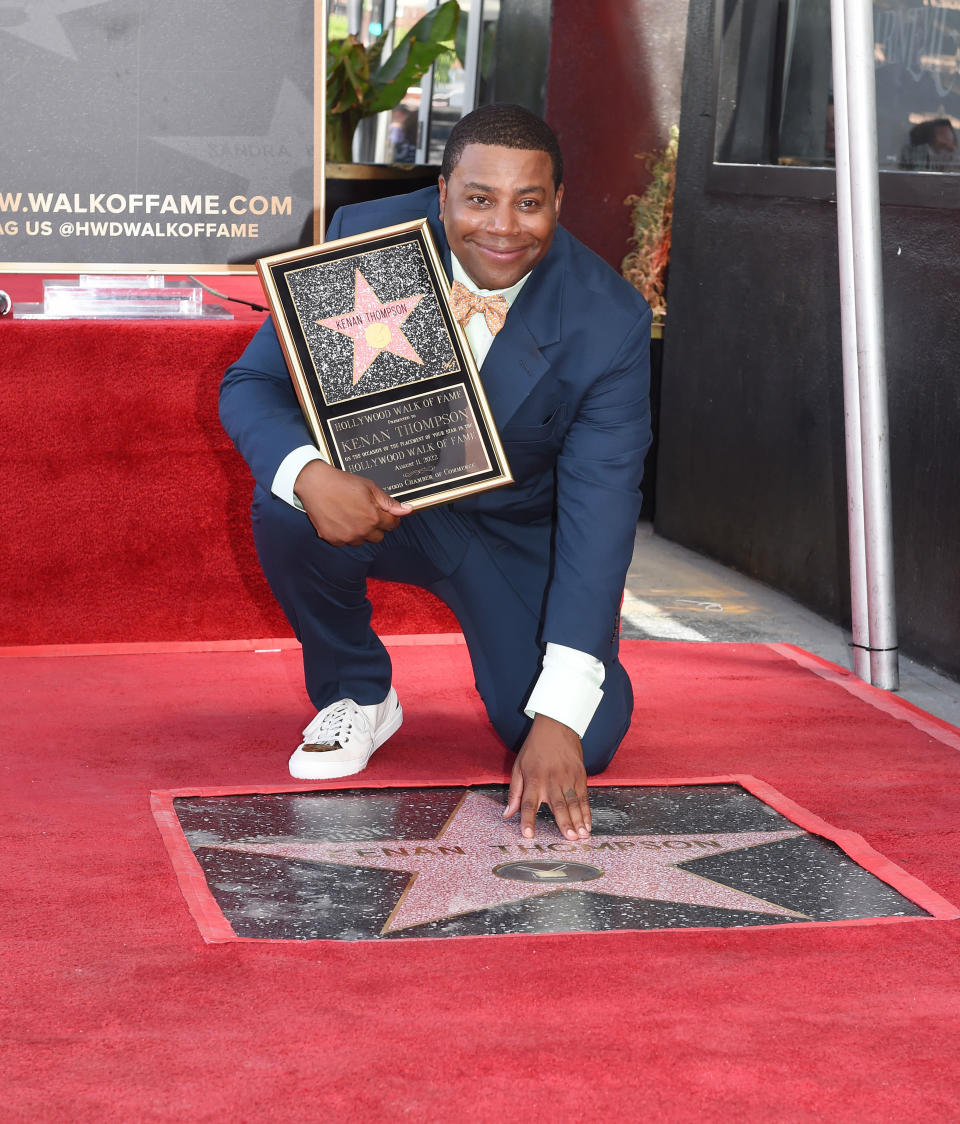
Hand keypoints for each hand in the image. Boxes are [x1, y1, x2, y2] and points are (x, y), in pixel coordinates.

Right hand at [294, 459, 410, 545]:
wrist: (315, 484)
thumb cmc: (342, 483)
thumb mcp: (370, 488)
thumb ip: (389, 502)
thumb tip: (407, 510)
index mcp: (373, 517)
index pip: (392, 525)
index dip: (390, 517)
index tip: (384, 512)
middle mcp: (361, 531)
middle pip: (379, 536)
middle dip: (376, 525)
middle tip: (366, 511)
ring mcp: (346, 537)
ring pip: (362, 540)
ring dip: (361, 531)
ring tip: (351, 514)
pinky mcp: (333, 540)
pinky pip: (346, 542)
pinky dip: (346, 533)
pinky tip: (340, 519)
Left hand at [503, 714, 591, 840]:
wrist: (556, 726)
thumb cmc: (534, 748)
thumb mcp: (518, 767)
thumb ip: (514, 792)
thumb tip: (507, 814)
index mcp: (533, 779)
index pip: (529, 803)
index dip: (527, 819)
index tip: (528, 834)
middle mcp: (551, 780)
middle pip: (558, 805)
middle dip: (564, 823)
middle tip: (570, 838)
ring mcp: (568, 778)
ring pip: (573, 802)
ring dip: (578, 820)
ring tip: (582, 836)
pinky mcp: (580, 775)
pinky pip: (583, 797)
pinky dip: (586, 811)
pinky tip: (588, 824)